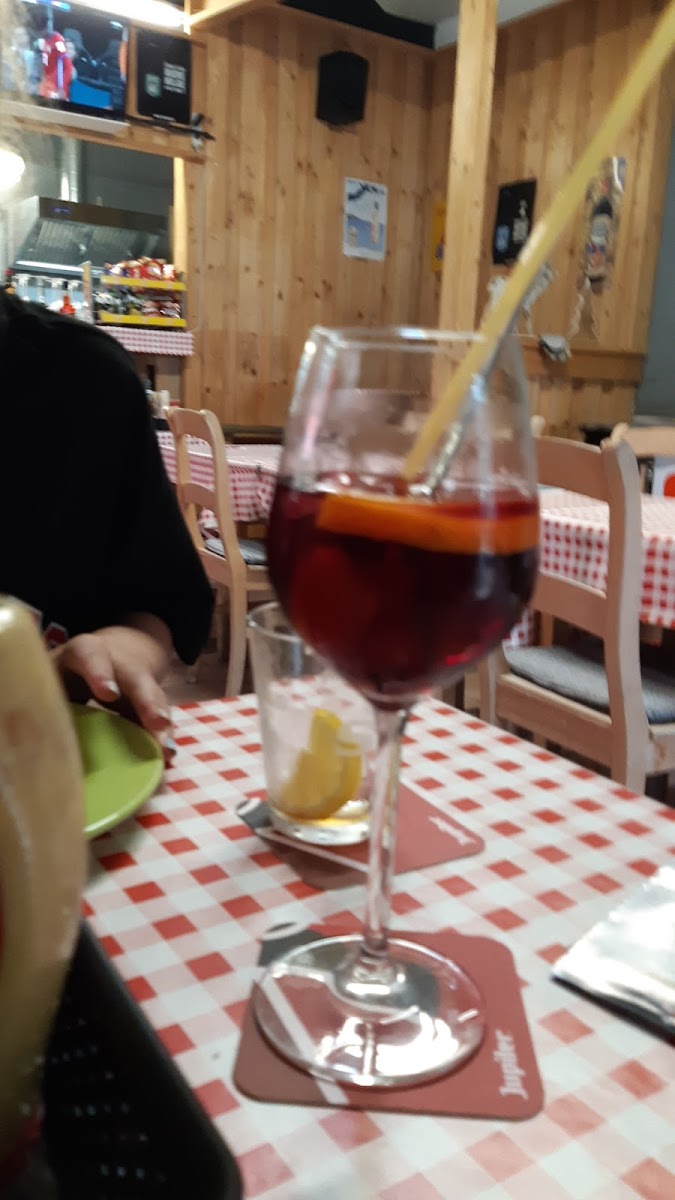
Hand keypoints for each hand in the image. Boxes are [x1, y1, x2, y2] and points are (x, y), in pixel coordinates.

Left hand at [52, 619, 173, 751]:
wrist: (106, 656)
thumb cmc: (67, 674)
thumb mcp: (54, 676)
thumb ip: (51, 698)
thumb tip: (40, 736)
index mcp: (84, 652)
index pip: (89, 653)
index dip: (100, 672)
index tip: (109, 694)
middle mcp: (117, 663)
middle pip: (134, 676)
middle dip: (145, 699)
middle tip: (156, 722)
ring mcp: (137, 682)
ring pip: (152, 697)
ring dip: (159, 723)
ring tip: (166, 748)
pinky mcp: (148, 701)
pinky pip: (158, 718)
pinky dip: (162, 736)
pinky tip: (167, 754)